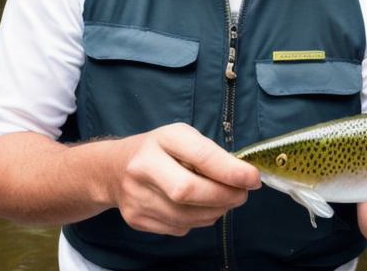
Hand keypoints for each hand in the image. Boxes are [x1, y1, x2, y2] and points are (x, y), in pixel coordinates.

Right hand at [109, 123, 259, 235]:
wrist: (112, 169)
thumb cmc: (161, 150)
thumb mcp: (184, 138)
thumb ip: (212, 154)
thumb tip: (244, 177)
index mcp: (163, 139)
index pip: (200, 157)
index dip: (231, 171)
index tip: (253, 179)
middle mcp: (143, 167)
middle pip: (189, 192)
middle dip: (225, 196)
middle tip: (242, 194)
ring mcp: (136, 196)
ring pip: (186, 216)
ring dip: (215, 211)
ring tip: (223, 200)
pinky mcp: (136, 219)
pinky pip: (179, 228)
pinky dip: (198, 221)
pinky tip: (199, 208)